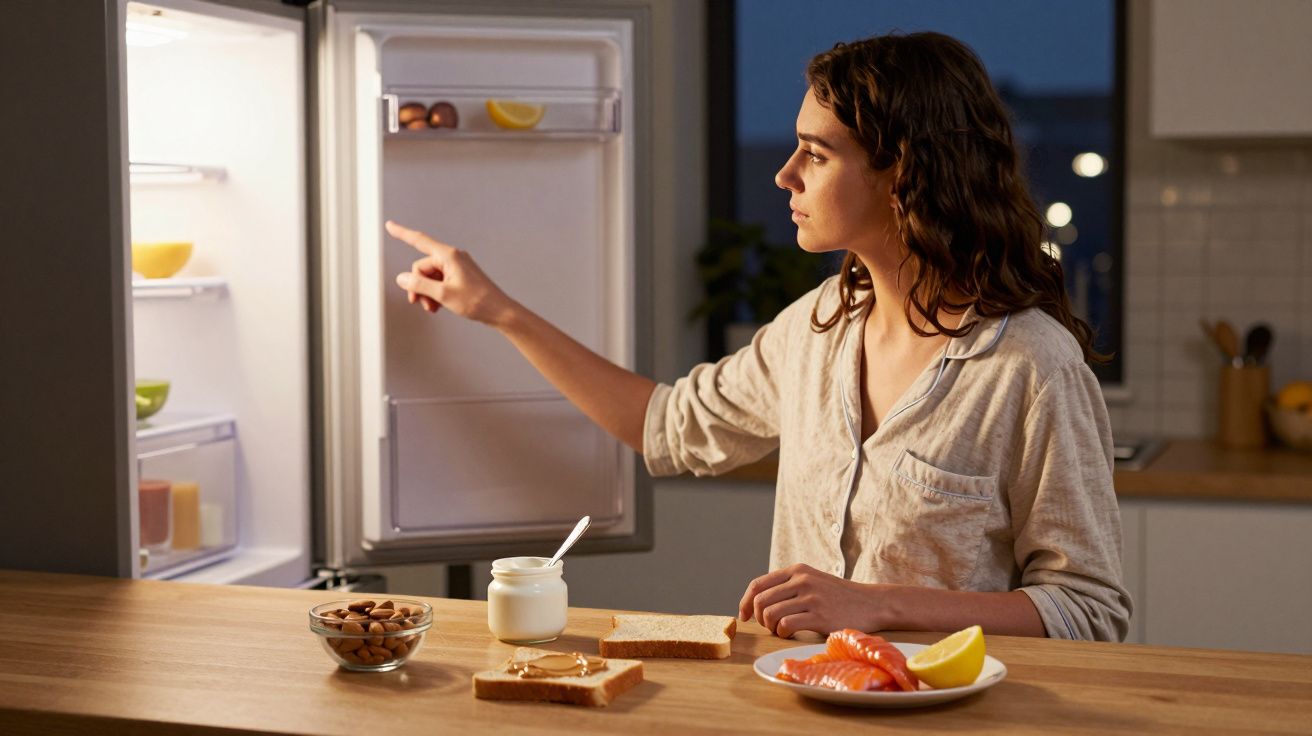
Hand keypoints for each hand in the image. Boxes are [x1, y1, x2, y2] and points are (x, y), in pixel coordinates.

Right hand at [385, 220, 515, 325]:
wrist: (499, 311)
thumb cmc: (477, 301)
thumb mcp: (443, 295)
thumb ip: (419, 286)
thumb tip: (402, 278)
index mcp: (449, 256)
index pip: (419, 241)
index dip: (402, 233)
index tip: (389, 225)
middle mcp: (452, 257)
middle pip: (422, 267)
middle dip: (418, 286)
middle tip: (421, 304)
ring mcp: (457, 267)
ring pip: (430, 277)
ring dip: (427, 293)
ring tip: (433, 308)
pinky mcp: (460, 276)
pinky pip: (440, 281)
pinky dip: (436, 293)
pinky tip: (438, 306)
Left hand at [737, 563, 888, 637]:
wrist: (871, 603)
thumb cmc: (838, 596)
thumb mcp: (812, 580)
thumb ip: (788, 585)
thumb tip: (756, 601)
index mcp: (797, 570)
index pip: (758, 584)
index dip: (745, 602)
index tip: (743, 616)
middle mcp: (801, 580)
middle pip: (760, 601)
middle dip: (758, 618)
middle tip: (768, 627)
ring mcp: (811, 597)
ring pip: (770, 614)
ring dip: (770, 627)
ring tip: (781, 630)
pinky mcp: (819, 615)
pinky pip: (786, 625)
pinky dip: (782, 633)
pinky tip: (791, 634)